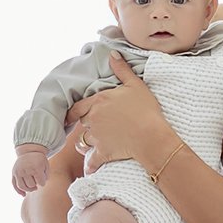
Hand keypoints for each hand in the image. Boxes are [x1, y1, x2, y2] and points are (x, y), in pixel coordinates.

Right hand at [12, 144, 49, 194]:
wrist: (28, 151)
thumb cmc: (39, 160)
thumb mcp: (46, 165)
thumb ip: (46, 176)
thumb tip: (37, 187)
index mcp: (36, 167)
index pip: (41, 183)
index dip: (43, 182)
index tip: (43, 178)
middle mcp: (25, 169)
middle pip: (31, 185)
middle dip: (36, 184)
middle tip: (37, 179)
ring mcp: (18, 171)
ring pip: (22, 187)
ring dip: (28, 189)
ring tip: (33, 187)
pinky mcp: (13, 173)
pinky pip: (14, 185)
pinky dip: (19, 191)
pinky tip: (24, 195)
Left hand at [65, 50, 170, 170]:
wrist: (152, 136)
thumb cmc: (146, 110)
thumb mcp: (136, 85)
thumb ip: (122, 69)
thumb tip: (112, 53)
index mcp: (98, 102)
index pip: (78, 107)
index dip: (73, 111)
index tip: (70, 115)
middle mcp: (93, 119)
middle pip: (82, 123)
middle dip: (85, 125)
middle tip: (91, 127)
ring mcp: (97, 137)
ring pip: (83, 141)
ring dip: (85, 143)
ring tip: (90, 145)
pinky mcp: (103, 153)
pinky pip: (92, 161)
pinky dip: (90, 165)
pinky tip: (90, 168)